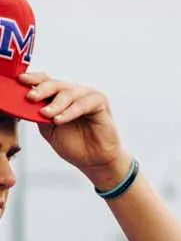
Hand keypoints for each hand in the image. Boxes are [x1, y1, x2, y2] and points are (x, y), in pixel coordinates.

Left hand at [20, 70, 129, 190]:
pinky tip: (60, 119)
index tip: (21, 80)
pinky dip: (70, 111)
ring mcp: (87, 96)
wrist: (94, 161)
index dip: (34, 79)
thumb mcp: (48, 129)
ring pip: (68, 92)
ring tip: (47, 115)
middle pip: (56, 84)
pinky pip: (83, 103)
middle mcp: (74, 92)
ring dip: (55, 104)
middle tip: (31, 97)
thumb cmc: (74, 145)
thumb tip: (25, 103)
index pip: (46, 81)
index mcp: (60, 96)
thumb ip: (38, 114)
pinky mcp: (100, 102)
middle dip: (41, 89)